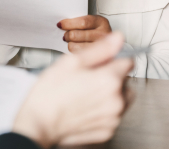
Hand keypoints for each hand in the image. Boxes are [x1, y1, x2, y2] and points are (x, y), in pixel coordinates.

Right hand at [12, 32, 133, 147]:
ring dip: (111, 94)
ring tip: (87, 93)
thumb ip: (100, 49)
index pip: (128, 62)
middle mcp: (116, 101)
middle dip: (113, 77)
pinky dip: (104, 110)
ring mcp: (113, 118)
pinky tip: (85, 107)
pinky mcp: (107, 131)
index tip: (100, 62)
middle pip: (126, 81)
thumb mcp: (72, 62)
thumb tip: (118, 38)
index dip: (113, 58)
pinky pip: (113, 116)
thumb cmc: (51, 92)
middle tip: (89, 78)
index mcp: (110, 80)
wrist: (39, 123)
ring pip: (122, 99)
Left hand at [60, 15, 111, 52]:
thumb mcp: (91, 23)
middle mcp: (104, 34)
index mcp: (101, 22)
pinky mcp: (98, 58)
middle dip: (68, 35)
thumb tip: (62, 24)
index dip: (69, 23)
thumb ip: (79, 22)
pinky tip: (76, 49)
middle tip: (66, 35)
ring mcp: (102, 47)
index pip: (83, 22)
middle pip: (77, 34)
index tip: (61, 24)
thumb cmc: (95, 32)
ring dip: (70, 43)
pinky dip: (74, 51)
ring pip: (76, 46)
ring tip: (71, 42)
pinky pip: (79, 55)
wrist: (108, 45)